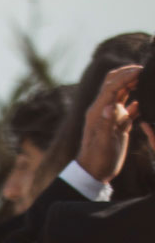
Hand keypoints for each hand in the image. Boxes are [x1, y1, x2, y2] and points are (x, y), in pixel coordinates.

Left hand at [77, 64, 142, 184]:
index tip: (141, 70)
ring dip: (132, 84)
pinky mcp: (118, 125)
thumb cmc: (97, 159)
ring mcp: (110, 117)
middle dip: (127, 74)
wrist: (95, 172)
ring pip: (121, 94)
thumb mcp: (103, 143)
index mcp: (99, 112)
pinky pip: (128, 108)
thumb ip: (106, 124)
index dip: (125, 76)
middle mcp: (103, 111)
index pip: (111, 87)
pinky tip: (146, 101)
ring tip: (148, 79)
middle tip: (145, 70)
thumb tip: (110, 105)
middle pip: (113, 84)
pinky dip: (137, 102)